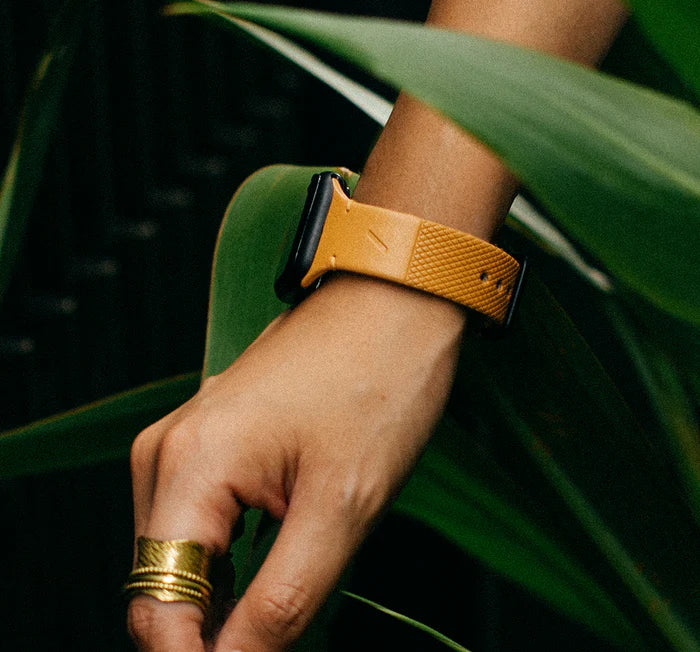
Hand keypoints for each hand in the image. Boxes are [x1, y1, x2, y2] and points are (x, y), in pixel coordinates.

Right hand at [127, 275, 465, 650]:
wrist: (393, 303)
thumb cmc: (378, 383)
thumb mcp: (342, 505)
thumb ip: (283, 600)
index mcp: (188, 466)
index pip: (156, 607)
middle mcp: (168, 452)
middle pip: (165, 584)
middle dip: (215, 633)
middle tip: (288, 638)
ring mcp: (187, 439)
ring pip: (185, 556)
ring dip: (227, 597)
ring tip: (292, 600)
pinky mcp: (213, 437)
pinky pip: (203, 520)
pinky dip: (234, 559)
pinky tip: (278, 561)